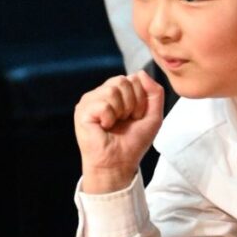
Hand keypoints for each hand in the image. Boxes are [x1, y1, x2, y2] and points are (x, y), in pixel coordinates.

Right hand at [76, 70, 165, 191]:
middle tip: (125, 121)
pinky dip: (110, 119)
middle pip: (123, 81)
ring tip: (115, 124)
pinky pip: (104, 104)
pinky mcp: (82, 111)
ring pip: (113, 90)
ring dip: (121, 111)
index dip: (141, 99)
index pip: (133, 78)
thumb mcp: (153, 116)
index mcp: (116, 92)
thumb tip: (140, 72)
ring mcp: (90, 101)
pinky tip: (105, 127)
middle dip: (132, 104)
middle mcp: (101, 93)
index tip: (135, 117)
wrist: (119, 163)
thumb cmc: (133, 142)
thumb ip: (155, 93)